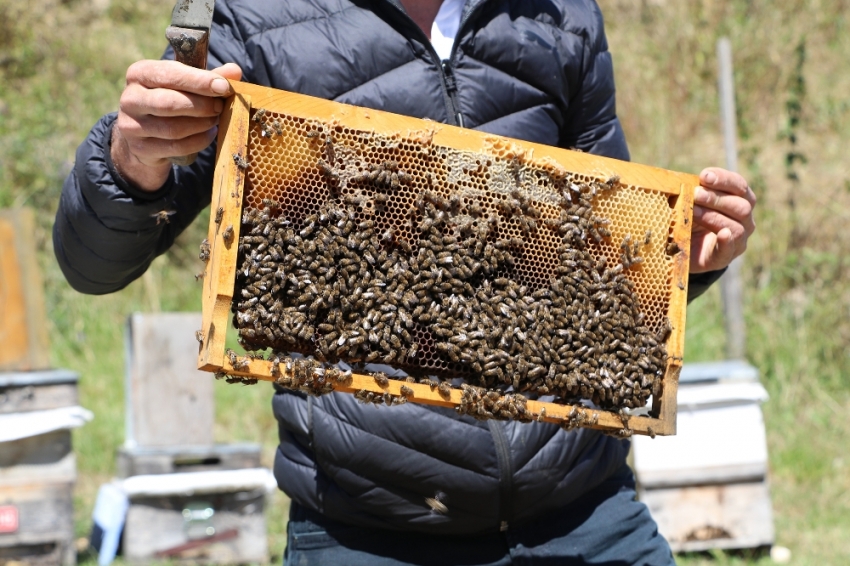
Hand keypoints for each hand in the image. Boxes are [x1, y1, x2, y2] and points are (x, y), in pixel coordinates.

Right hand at [111, 60, 242, 191]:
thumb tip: (235, 71)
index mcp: (140, 73)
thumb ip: (208, 77)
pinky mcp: (140, 148)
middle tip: (220, 107)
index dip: (199, 81)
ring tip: (215, 120)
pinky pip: (176, 147)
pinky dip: (198, 141)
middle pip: (170, 103)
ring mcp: (131, 125)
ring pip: (174, 128)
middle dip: (202, 106)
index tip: (224, 87)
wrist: (144, 133)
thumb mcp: (185, 83)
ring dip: (201, 125)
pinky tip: (208, 134)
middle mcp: (130, 98)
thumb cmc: (170, 98)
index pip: (170, 75)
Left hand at [689, 167, 755, 272]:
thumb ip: (690, 191)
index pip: (740, 186)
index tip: (704, 176)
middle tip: (696, 194)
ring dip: (714, 216)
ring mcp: (738, 240)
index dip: (724, 179)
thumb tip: (677, 180)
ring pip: (737, 226)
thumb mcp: (689, 202)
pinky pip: (730, 249)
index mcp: (740, 201)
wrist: (682, 250)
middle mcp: (745, 220)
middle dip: (716, 198)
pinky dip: (727, 241)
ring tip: (694, 212)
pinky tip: (722, 233)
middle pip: (742, 206)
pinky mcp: (725, 257)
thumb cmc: (688, 219)